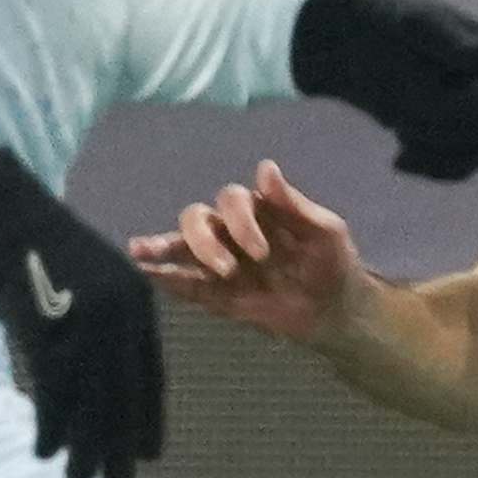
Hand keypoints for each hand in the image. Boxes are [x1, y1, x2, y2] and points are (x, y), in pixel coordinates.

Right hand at [0, 147, 164, 477]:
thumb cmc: (32, 245)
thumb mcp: (86, 282)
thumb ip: (100, 326)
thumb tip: (102, 380)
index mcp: (139, 303)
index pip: (152, 377)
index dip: (147, 419)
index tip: (147, 454)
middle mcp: (122, 315)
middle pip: (126, 396)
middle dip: (121, 444)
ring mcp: (85, 321)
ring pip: (92, 401)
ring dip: (86, 447)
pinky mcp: (45, 326)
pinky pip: (55, 390)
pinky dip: (52, 425)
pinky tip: (48, 452)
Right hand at [132, 159, 360, 344]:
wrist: (334, 310)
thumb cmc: (332, 263)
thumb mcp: (325, 232)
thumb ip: (294, 204)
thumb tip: (265, 167)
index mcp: (256, 211)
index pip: (230, 199)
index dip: (239, 221)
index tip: (262, 252)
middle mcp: (231, 231)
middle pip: (197, 218)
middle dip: (204, 239)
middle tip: (228, 268)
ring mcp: (220, 261)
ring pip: (182, 245)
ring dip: (164, 247)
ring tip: (142, 252)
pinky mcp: (214, 293)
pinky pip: (183, 282)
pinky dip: (163, 276)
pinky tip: (144, 271)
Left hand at [291, 0, 477, 180]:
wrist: (363, 46)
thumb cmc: (385, 28)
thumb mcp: (410, 24)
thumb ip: (442, 37)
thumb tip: (474, 54)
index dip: (452, 107)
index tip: (406, 95)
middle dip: (435, 128)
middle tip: (394, 114)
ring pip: (477, 156)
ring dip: (430, 150)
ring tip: (396, 128)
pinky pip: (465, 169)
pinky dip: (430, 168)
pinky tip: (400, 157)